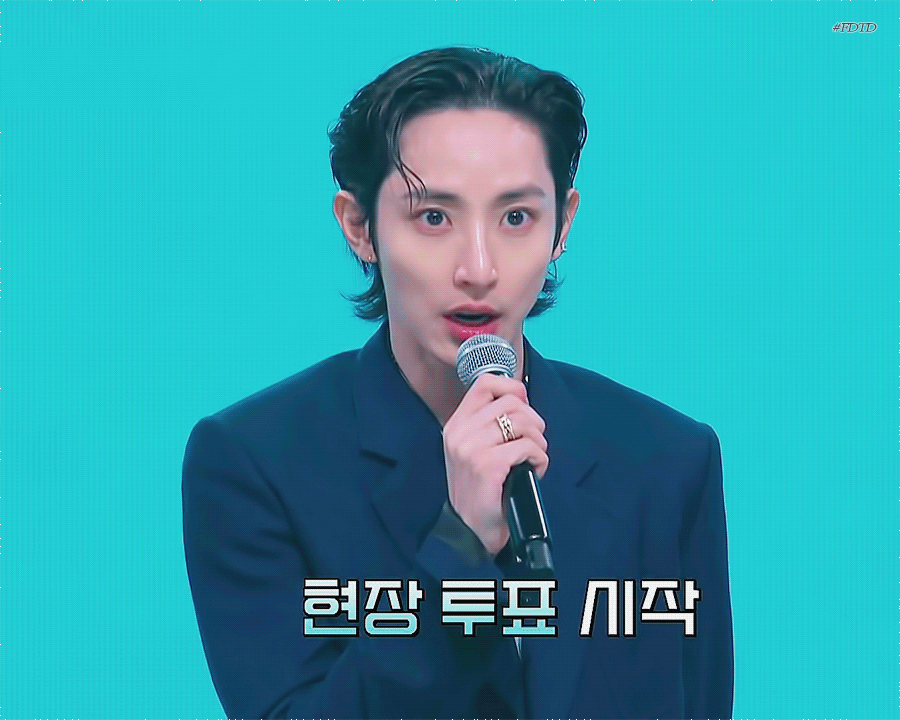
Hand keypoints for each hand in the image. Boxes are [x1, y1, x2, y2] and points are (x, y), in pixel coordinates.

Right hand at [441, 373, 548, 554]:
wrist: (471, 530)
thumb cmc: (482, 490)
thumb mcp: (474, 449)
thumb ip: (490, 422)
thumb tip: (521, 396)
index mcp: (456, 425)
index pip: (485, 384)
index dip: (511, 387)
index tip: (522, 406)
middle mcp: (460, 433)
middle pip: (511, 402)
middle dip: (533, 421)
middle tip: (533, 441)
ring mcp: (472, 449)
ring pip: (523, 423)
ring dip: (538, 441)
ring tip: (532, 458)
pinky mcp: (488, 465)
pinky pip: (528, 446)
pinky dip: (540, 458)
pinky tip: (534, 470)